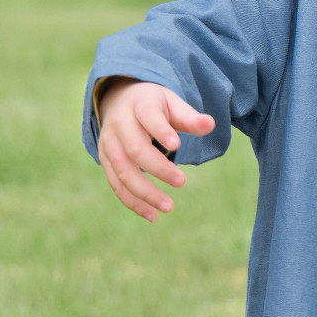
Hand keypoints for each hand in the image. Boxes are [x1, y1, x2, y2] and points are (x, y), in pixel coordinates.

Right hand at [97, 79, 215, 221]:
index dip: (160, 130)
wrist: (119, 101)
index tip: (176, 145)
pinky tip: (152, 215)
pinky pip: (116, 184)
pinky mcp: (105, 161)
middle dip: (158, 167)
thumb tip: (211, 124)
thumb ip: (190, 118)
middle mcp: (119, 124)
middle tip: (182, 182)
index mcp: (139, 105)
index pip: (148, 116)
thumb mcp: (172, 104)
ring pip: (123, 171)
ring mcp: (109, 143)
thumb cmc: (155, 106)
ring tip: (168, 207)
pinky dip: (132, 202)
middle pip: (135, 148)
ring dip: (144, 192)